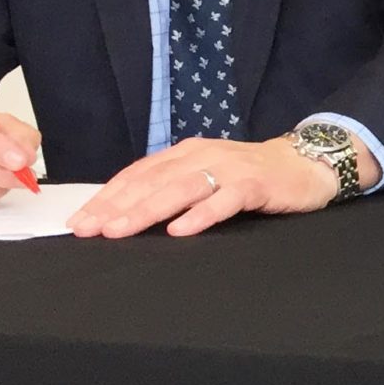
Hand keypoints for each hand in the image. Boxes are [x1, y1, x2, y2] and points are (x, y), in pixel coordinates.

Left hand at [67, 135, 361, 238]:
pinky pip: (224, 199)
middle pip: (152, 181)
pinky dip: (201, 214)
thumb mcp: (204, 176)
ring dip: (147, 210)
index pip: (137, 174)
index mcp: (184, 153)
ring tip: (120, 230)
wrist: (305, 165)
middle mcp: (202, 155)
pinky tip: (180, 231)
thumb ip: (171, 188)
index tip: (78, 221)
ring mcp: (228, 168)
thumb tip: (122, 213)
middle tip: (87, 229)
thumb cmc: (249, 177)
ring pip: (181, 189)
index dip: (106, 197)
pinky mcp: (255, 184)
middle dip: (116, 206)